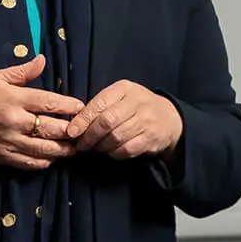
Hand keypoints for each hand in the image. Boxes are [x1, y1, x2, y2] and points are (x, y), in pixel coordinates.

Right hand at [0, 54, 83, 171]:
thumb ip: (22, 72)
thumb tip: (43, 60)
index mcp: (14, 98)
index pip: (49, 102)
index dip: (68, 106)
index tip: (81, 108)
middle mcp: (15, 121)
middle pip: (51, 128)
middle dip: (71, 132)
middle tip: (84, 132)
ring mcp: (9, 141)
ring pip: (43, 149)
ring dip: (62, 150)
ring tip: (73, 149)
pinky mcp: (3, 156)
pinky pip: (28, 163)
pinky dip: (43, 162)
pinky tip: (51, 160)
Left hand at [66, 81, 182, 159]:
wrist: (168, 118)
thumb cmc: (136, 107)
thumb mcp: (120, 97)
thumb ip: (100, 106)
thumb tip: (75, 124)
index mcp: (125, 89)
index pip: (100, 103)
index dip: (83, 119)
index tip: (72, 131)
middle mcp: (137, 102)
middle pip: (107, 122)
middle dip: (90, 136)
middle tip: (81, 144)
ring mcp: (146, 120)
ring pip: (116, 137)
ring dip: (100, 146)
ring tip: (94, 148)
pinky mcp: (151, 138)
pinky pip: (127, 149)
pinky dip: (114, 153)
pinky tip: (110, 151)